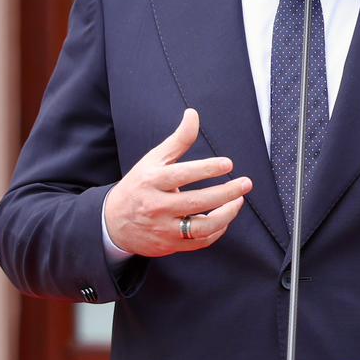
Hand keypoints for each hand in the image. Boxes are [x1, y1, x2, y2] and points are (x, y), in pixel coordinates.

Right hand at [103, 108, 251, 256]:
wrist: (114, 223)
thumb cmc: (139, 185)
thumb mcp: (153, 160)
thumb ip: (177, 140)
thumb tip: (193, 114)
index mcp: (151, 181)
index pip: (181, 175)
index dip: (206, 169)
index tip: (228, 163)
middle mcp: (157, 206)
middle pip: (196, 202)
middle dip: (225, 193)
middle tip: (246, 183)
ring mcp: (164, 229)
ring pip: (201, 227)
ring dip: (226, 215)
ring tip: (239, 200)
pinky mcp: (170, 245)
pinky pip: (199, 242)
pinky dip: (217, 231)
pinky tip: (225, 217)